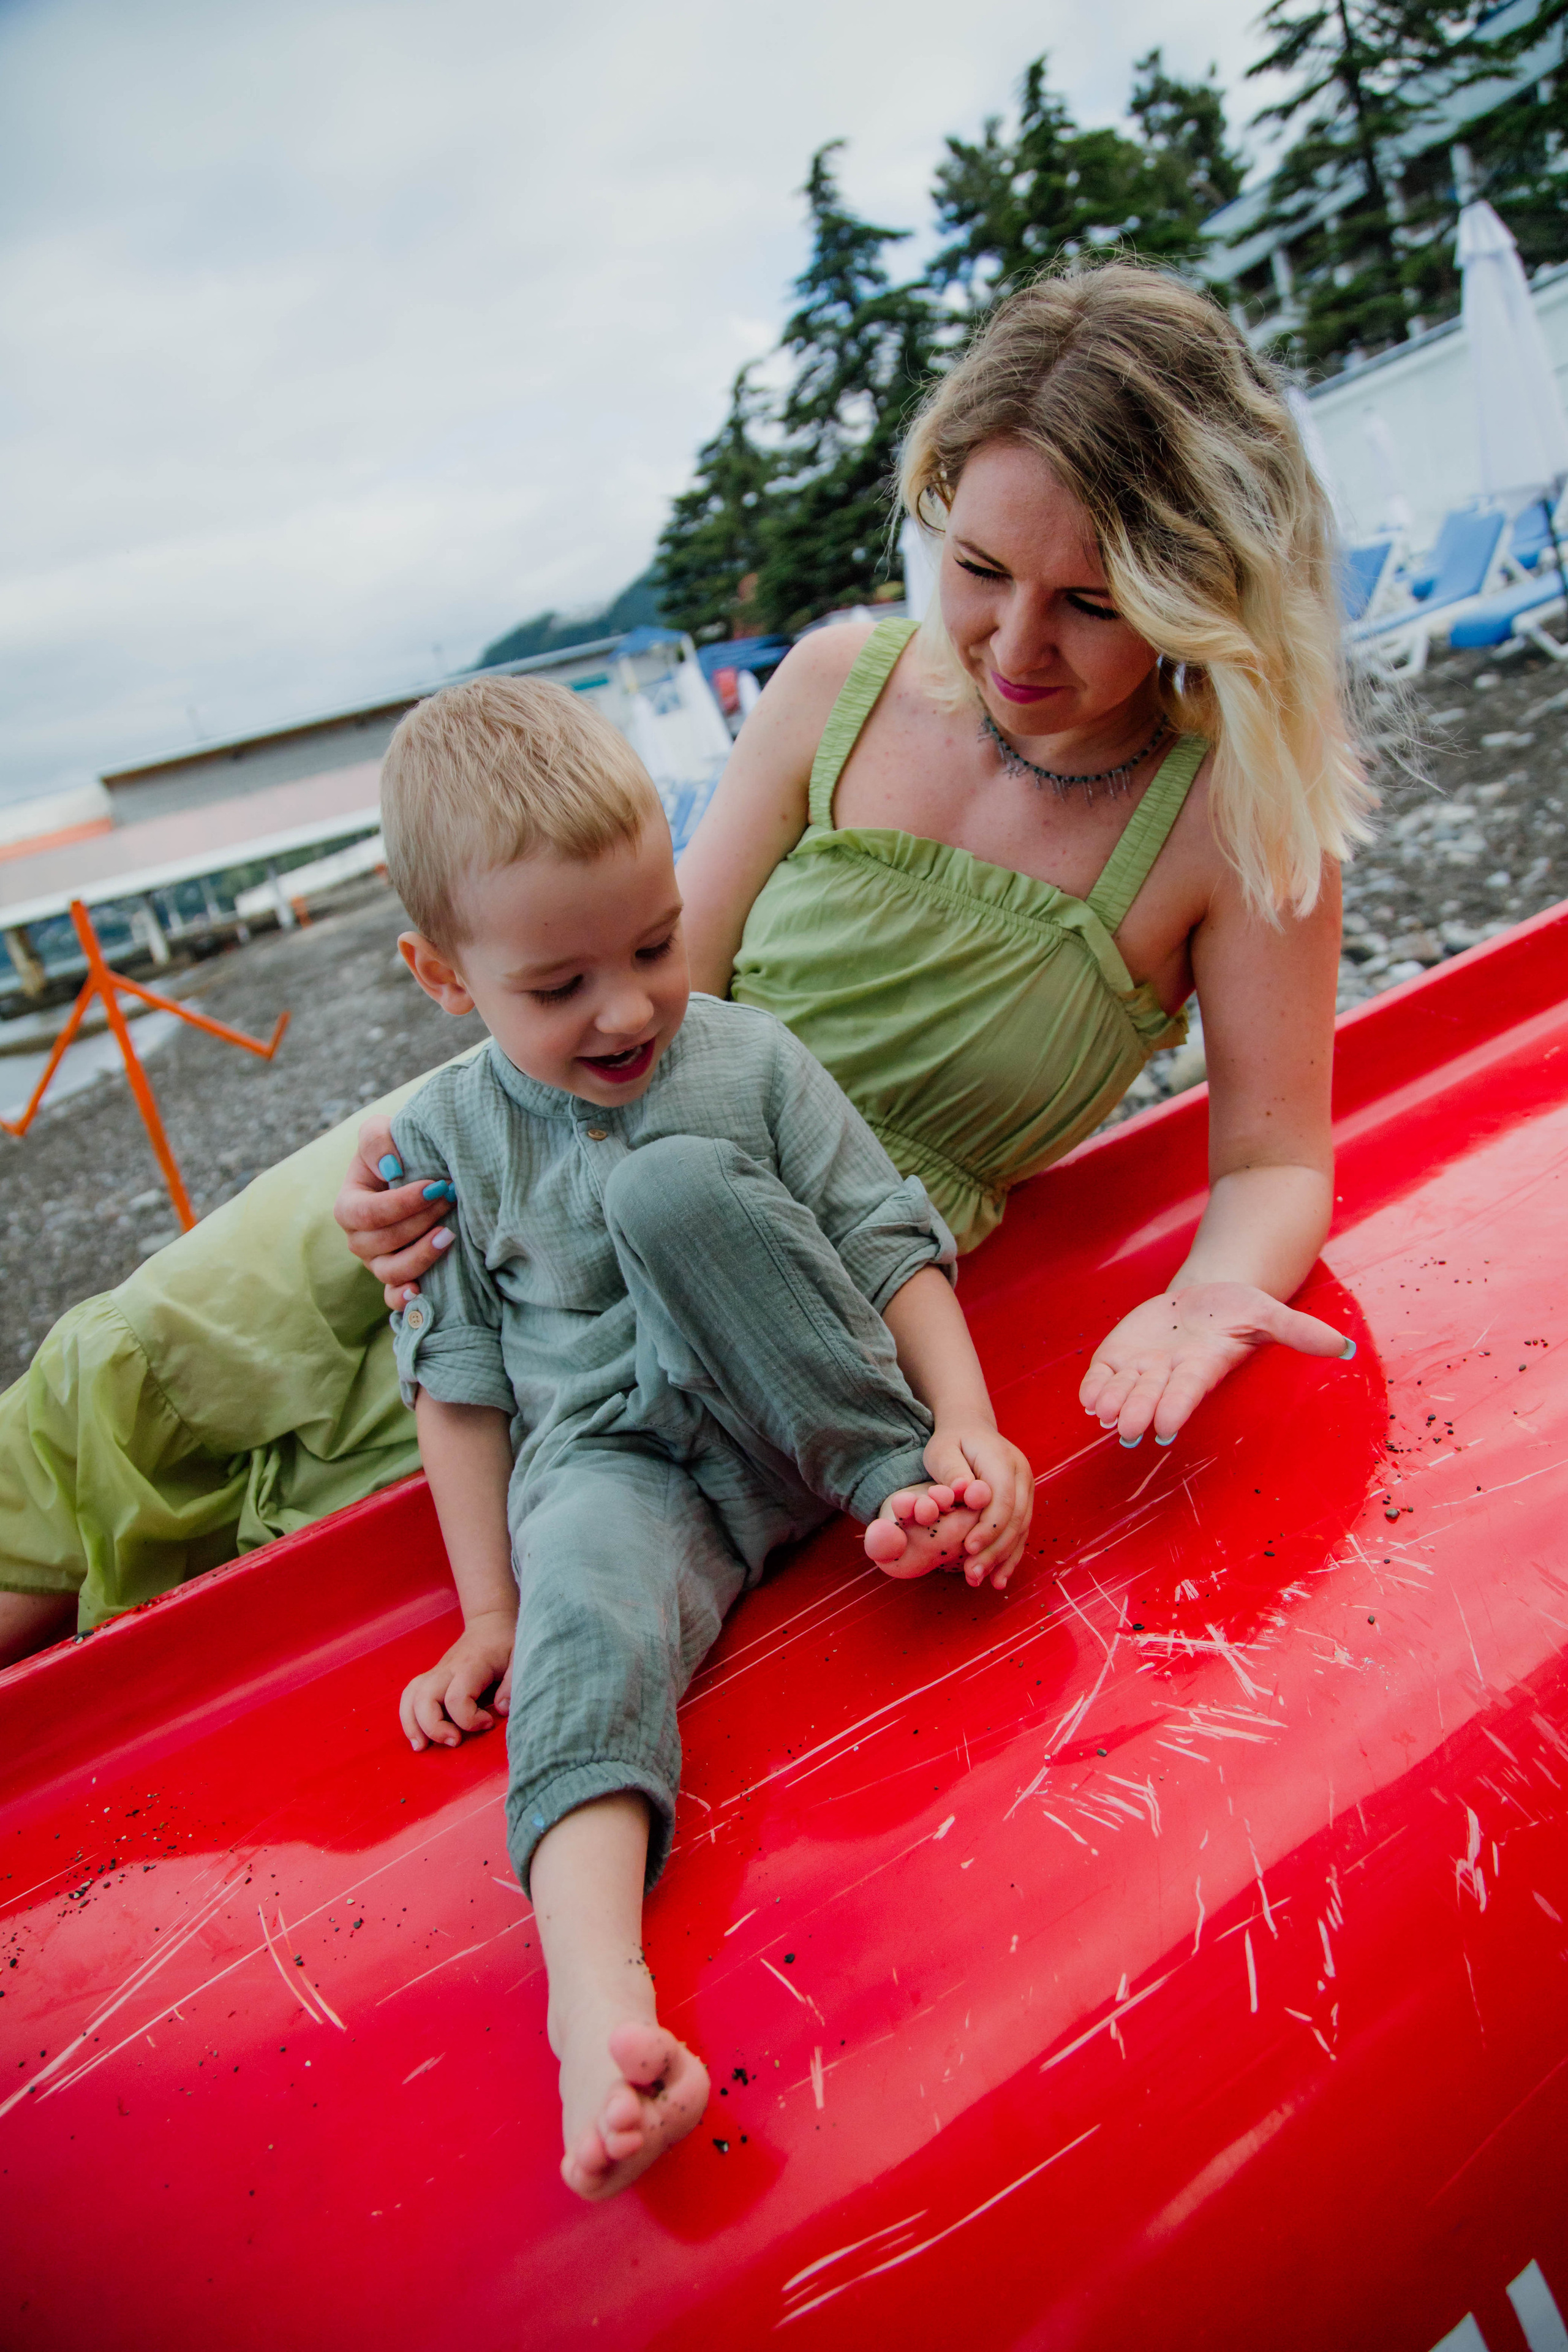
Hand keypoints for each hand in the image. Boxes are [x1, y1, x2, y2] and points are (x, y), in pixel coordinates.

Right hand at [334, 1114, 456, 1308]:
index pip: (366, 1213)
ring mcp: (377, 1262)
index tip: (436, 1185)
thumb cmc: (399, 1150)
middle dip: (419, 1222)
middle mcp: (358, 1239)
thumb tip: (391, 1167)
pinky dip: (405, 1299)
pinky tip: (421, 1292)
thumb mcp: (381, 1131)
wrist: (421, 1171)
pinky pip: (394, 1298)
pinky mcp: (397, 1278)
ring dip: (420, 1256)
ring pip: (390, 1271)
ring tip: (450, 1235)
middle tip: (451, 1199)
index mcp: (349, 1205)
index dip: (400, 1204)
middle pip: (380, 1243)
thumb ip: (377, 1139)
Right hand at [399, 1610, 515, 1750]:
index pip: (456, 1698)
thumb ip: (513, 1684)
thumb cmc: (505, 1643)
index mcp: (470, 1666)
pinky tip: (418, 1736)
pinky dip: (408, 1717)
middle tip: (455, 1742)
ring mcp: (436, 1673)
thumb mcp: (519, 1658)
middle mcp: (447, 1669)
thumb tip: (500, 1710)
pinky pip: (410, 1696)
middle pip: (424, 1699)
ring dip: (412, 1725)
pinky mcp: (431, 1679)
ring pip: (411, 1697)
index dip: (470, 1719)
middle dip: (434, 1727)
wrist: (489, 1625)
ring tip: (422, 1747)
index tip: (489, 1723)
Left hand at [923, 1419, 1033, 1588]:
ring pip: (1021, 1530)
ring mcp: (1026, 1490)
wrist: (971, 1429)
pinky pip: (1021, 1533)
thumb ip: (952, 1470)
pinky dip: (1009, 1556)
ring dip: (1002, 1559)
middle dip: (995, 1550)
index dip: (989, 1526)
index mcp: (1003, 1460)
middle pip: (1015, 1519)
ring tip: (980, 1581)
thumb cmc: (952, 1441)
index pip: (1003, 1499)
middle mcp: (1022, 1475)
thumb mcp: (941, 1450)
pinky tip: (998, 1578)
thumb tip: (965, 1492)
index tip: (969, 1548)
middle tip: (972, 1574)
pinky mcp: (1024, 1503)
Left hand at [1080, 1280, 1354, 1446]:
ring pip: (1122, 1392)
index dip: (1176, 1406)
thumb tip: (1343, 1348)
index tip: (1167, 1426)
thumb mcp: (1268, 1313)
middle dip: (1138, 1411)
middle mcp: (1168, 1376)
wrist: (1204, 1298)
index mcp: (1202, 1368)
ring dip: (1111, 1403)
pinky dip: (1094, 1388)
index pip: (1188, 1391)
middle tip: (1127, 1427)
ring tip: (1102, 1411)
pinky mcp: (1119, 1358)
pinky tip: (1089, 1397)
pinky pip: (1102, 1378)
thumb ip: (1298, 1332)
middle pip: (1150, 1397)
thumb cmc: (1238, 1309)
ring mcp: (1141, 1369)